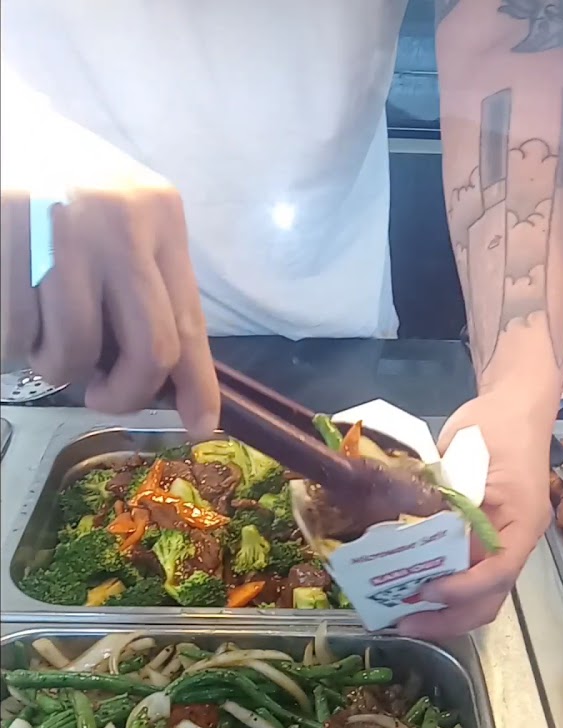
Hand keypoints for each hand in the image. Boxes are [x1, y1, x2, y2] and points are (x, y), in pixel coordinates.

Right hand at [2, 186, 218, 439]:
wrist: (1, 125)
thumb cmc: (64, 186)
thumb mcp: (123, 220)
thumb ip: (147, 289)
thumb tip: (169, 383)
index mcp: (160, 216)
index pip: (189, 322)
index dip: (197, 385)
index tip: (200, 424)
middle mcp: (119, 221)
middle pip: (149, 351)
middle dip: (124, 393)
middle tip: (99, 395)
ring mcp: (59, 230)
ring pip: (73, 353)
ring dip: (53, 365)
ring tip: (40, 333)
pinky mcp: (3, 236)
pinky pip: (15, 337)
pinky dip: (12, 345)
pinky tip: (12, 310)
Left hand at [398, 389, 554, 642]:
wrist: (513, 406)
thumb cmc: (497, 425)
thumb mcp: (469, 454)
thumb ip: (446, 495)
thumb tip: (410, 530)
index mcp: (523, 521)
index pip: (499, 570)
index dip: (462, 589)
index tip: (425, 592)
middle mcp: (515, 541)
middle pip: (490, 598)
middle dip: (447, 617)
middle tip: (403, 620)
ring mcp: (501, 544)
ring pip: (479, 596)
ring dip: (442, 612)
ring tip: (402, 615)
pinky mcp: (483, 541)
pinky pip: (466, 576)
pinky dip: (441, 590)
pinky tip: (410, 592)